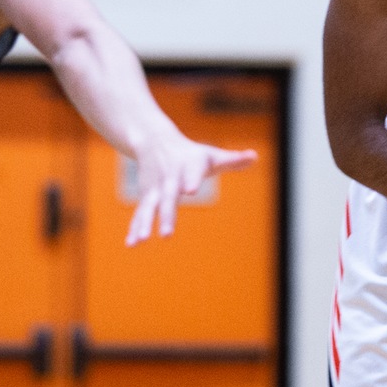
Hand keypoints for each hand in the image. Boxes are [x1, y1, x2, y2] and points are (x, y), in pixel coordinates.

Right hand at [125, 137, 256, 245]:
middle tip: (167, 234)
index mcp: (188, 166)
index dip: (192, 180)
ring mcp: (155, 189)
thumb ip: (232, 160)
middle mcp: (170, 178)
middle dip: (166, 215)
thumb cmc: (190, 153)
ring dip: (144, 224)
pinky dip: (134, 228)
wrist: (154, 141)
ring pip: (149, 207)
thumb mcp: (211, 155)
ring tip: (142, 241)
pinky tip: (131, 245)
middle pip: (168, 197)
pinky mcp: (146, 196)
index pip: (192, 173)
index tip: (191, 190)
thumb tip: (254, 157)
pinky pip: (139, 214)